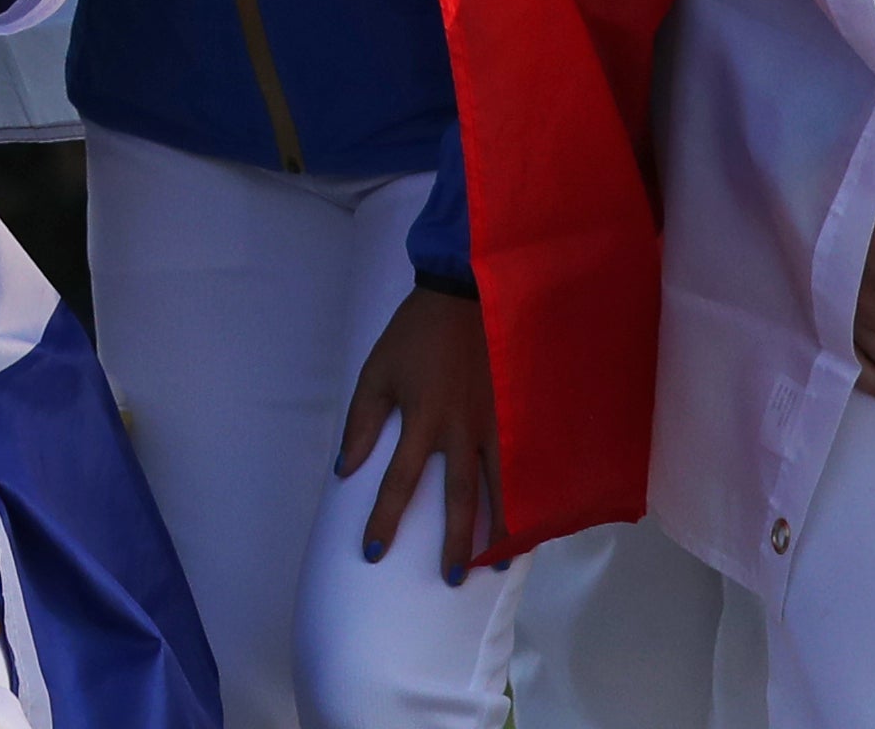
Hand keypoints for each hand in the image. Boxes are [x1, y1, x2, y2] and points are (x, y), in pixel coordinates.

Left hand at [338, 284, 499, 580]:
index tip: (374, 552)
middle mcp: (460, 429)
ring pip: (501, 488)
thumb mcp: (376, 372)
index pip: (399, 482)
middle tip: (452, 579)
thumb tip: (344, 471)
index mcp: (421, 418)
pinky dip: (525, 497)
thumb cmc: (414, 336)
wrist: (464, 296)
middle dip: (456, 542)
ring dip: (501, 530)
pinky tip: (530, 522)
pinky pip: (523, 466)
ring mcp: (494, 424)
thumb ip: (360, 423)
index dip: (385, 519)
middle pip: (459, 498)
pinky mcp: (515, 415)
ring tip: (498, 564)